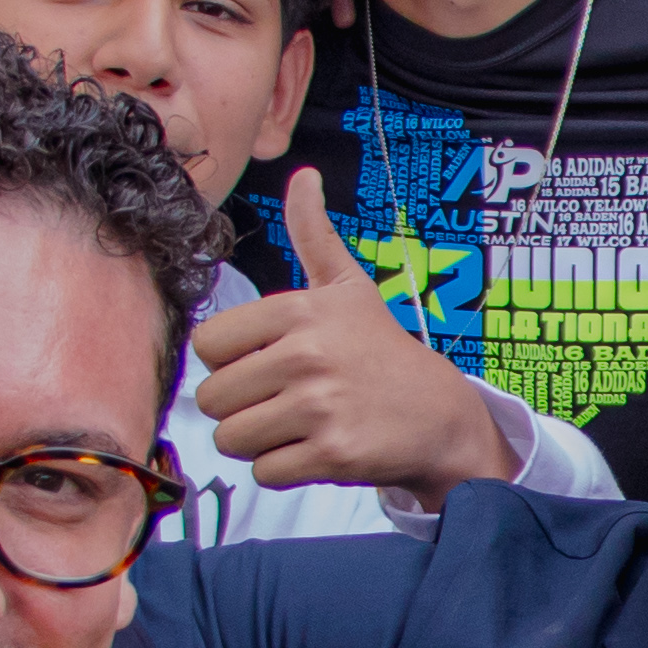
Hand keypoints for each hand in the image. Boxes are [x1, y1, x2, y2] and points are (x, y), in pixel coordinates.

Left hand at [185, 173, 515, 498]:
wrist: (440, 415)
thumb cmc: (381, 351)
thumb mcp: (348, 288)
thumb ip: (314, 234)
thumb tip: (302, 176)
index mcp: (299, 310)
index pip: (207, 345)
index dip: (229, 361)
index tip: (266, 363)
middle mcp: (307, 354)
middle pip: (213, 398)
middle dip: (240, 408)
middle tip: (282, 402)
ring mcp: (320, 405)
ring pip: (232, 438)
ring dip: (256, 441)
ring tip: (296, 426)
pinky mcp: (331, 453)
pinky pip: (264, 471)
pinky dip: (282, 468)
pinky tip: (314, 449)